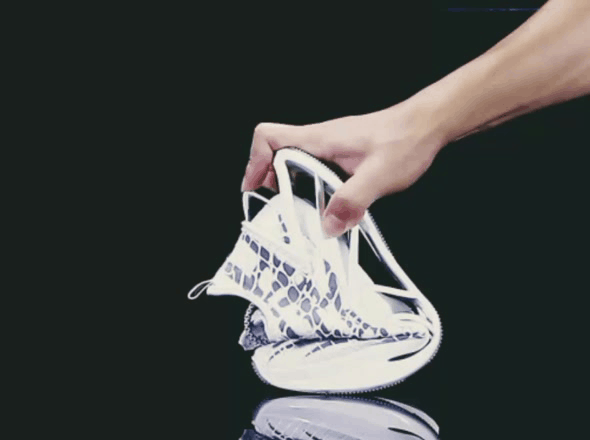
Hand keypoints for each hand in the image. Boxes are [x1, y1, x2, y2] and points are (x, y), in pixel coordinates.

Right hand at [242, 101, 446, 237]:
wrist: (428, 125)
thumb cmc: (406, 139)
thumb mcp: (379, 176)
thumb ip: (351, 202)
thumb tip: (327, 226)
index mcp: (320, 139)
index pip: (269, 137)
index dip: (254, 162)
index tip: (254, 188)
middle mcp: (320, 140)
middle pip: (275, 154)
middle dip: (270, 182)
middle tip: (280, 208)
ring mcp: (330, 146)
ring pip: (295, 163)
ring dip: (292, 186)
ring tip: (301, 212)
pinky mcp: (342, 155)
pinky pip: (314, 168)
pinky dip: (311, 186)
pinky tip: (328, 204)